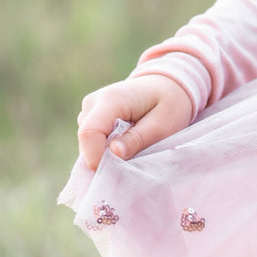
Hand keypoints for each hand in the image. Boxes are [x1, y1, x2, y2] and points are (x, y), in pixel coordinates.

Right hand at [77, 74, 193, 170]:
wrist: (167, 84)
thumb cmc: (170, 104)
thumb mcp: (162, 126)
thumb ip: (137, 139)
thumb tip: (113, 153)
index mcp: (111, 99)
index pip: (89, 133)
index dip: (96, 157)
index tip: (116, 171)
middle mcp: (93, 101)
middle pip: (86, 140)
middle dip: (104, 157)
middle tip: (133, 158)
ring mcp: (89, 107)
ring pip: (88, 141)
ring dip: (106, 152)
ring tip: (133, 145)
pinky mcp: (90, 114)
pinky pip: (92, 139)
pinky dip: (106, 146)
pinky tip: (125, 141)